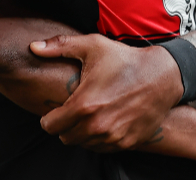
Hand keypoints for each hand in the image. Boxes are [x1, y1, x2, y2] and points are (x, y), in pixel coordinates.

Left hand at [30, 34, 182, 151]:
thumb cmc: (125, 60)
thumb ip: (59, 46)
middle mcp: (96, 126)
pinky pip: (102, 148)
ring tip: (88, 115)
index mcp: (83, 106)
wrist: (162, 76)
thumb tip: (33, 47)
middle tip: (72, 111)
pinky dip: (99, 139)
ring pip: (84, 144)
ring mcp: (112, 137)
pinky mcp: (127, 143)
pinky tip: (103, 121)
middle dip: (64, 126)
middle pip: (65, 138)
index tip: (54, 111)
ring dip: (81, 133)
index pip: (50, 126)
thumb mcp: (92, 46)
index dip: (48, 118)